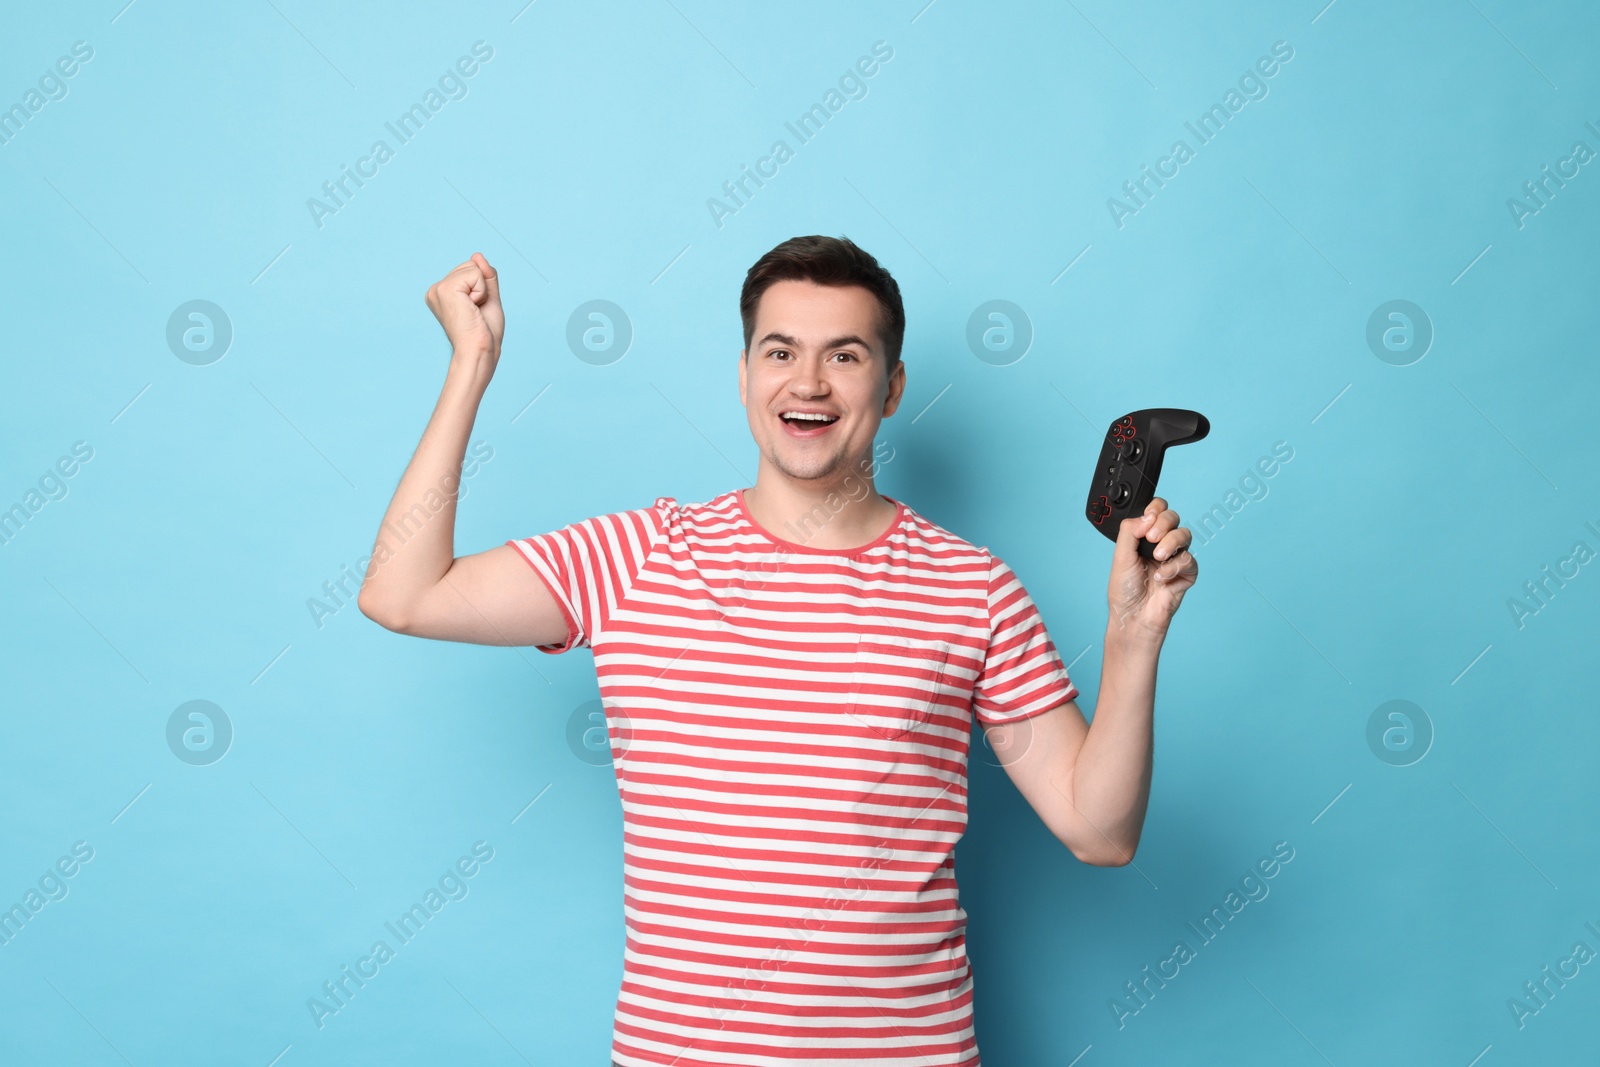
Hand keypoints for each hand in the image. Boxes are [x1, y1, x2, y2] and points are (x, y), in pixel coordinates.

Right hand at [424, 252, 504, 367]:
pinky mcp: (445, 289)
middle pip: (472, 265)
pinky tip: (472, 308)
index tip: (476, 311)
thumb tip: (477, 254)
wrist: (480, 351)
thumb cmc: (484, 332)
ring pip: (474, 268)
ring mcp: (438, 288)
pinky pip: (476, 274)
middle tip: (476, 312)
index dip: (483, 288)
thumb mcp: (488, 298)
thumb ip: (485, 276)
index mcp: (443, 293)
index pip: (471, 270)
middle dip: (483, 287)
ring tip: (473, 311)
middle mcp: (436, 289)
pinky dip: (481, 292)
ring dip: (483, 291)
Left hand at [1108, 496, 1197, 641]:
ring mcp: (1174, 558)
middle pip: (1173, 518)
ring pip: (1184, 535)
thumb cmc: (1125, 590)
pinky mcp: (1186, 574)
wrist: (1133, 616)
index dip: (1156, 508)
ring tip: (1157, 557)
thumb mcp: (1120, 556)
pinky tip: (1161, 577)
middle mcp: (1161, 544)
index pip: (1157, 510)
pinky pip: (1188, 560)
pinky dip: (1174, 567)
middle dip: (1163, 524)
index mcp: (1144, 536)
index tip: (1149, 516)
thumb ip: (1130, 531)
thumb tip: (1147, 515)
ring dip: (1170, 542)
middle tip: (1150, 538)